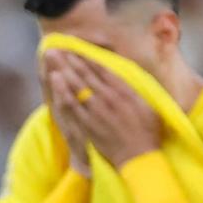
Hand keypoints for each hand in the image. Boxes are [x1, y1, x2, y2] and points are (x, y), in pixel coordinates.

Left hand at [43, 48, 163, 163]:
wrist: (138, 158)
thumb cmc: (148, 133)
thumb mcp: (149, 105)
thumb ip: (137, 89)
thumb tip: (128, 75)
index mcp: (124, 91)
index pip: (103, 68)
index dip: (89, 55)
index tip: (78, 45)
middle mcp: (109, 98)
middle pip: (86, 73)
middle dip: (72, 57)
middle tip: (59, 45)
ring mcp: (96, 111)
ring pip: (76, 84)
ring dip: (64, 68)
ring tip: (54, 56)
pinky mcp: (87, 124)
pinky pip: (71, 104)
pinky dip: (62, 89)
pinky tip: (55, 78)